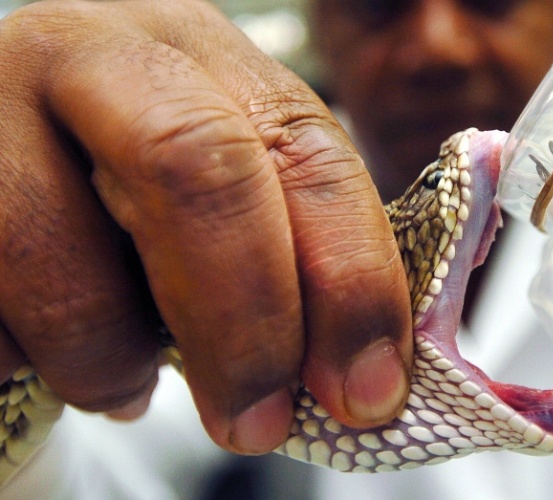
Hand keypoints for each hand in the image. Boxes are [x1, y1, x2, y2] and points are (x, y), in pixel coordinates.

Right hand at [0, 0, 410, 453]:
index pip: (305, 153)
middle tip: (260, 422)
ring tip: (121, 376)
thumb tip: (365, 377)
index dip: (350, 280)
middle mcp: (90, 52)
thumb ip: (293, 251)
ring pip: (70, 270)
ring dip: (113, 363)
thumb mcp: (216, 196)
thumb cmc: (122, 197)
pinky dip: (25, 364)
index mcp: (198, 51)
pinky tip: (38, 343)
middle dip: (246, 324)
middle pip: (196, 170)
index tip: (367, 389)